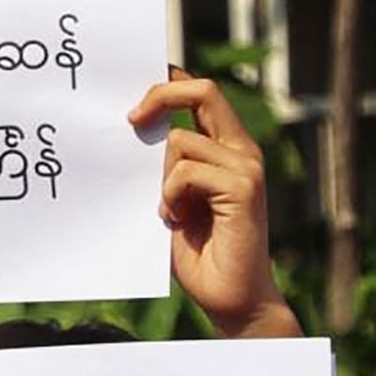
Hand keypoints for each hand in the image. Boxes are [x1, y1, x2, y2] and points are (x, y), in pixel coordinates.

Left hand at [130, 73, 296, 338]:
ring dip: (161, 178)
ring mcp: (246, 168)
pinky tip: (176, 220)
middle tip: (130, 119)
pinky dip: (169, 196)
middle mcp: (241, 151)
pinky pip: (185, 171)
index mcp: (226, 148)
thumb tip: (131, 129)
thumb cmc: (195, 250)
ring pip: (181, 139)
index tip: (136, 84)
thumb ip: (163, 166)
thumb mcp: (171, 197)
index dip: (171, 80)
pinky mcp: (243, 188)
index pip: (202, 94)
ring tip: (169, 211)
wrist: (228, 295)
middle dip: (160, 93)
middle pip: (204, 91)